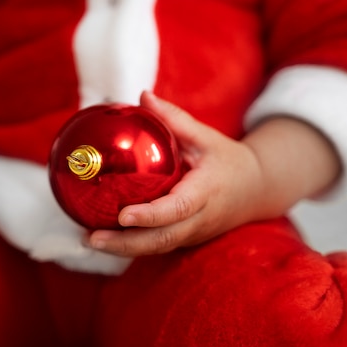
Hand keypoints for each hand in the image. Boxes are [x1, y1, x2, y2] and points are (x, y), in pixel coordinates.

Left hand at [86, 92, 339, 255]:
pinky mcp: (185, 239)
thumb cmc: (227, 160)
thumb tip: (142, 96)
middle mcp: (199, 220)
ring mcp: (193, 234)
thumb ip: (175, 119)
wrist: (257, 191)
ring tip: (89, 241)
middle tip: (91, 238)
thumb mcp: (206, 136)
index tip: (122, 216)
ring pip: (156, 248)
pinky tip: (103, 239)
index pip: (176, 209)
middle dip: (125, 244)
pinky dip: (131, 246)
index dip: (150, 216)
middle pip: (161, 240)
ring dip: (122, 249)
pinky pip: (157, 246)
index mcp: (206, 193)